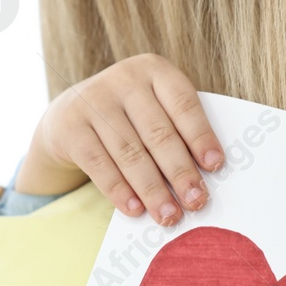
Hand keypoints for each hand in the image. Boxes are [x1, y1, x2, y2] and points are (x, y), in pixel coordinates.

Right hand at [15, 54, 223, 224]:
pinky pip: (99, 165)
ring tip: (169, 215)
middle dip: (180, 172)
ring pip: (130, 153)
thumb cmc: (129, 118)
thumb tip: (203, 176)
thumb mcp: (153, 109)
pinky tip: (135, 210)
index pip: (183, 104)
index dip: (201, 136)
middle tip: (196, 201)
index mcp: (155, 70)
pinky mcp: (70, 127)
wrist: (69, 115)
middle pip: (158, 133)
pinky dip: (119, 191)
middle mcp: (124, 79)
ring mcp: (93, 101)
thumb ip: (177, 132)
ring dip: (152, 189)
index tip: (215, 166)